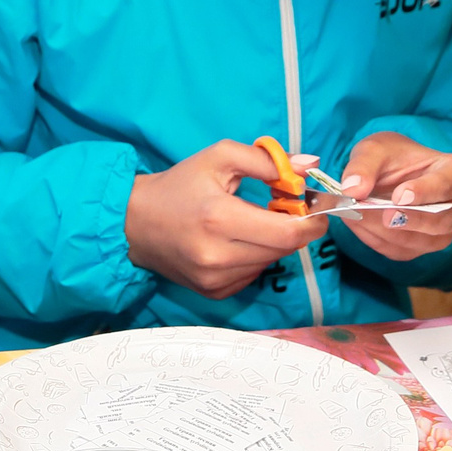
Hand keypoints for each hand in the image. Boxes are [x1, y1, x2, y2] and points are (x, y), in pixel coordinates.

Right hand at [127, 140, 324, 298]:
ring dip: (273, 242)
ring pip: (270, 263)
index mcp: (220, 218)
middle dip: (295, 228)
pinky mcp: (213, 293)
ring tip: (254, 222)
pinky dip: (255, 257)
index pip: (288, 232)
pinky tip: (237, 241)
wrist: (135, 222)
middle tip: (287, 208)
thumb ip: (267, 160)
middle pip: (284, 249)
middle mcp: (218, 256)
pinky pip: (253, 275)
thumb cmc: (180, 184)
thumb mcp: (219, 157)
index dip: (312, 221)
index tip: (316, 207)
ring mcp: (215, 280)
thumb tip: (310, 166)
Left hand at [331, 131, 451, 261]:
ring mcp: (442, 231)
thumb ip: (363, 165)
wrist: (385, 173)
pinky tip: (359, 224)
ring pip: (424, 241)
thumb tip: (353, 189)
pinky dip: (378, 240)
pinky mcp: (421, 246)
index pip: (450, 183)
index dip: (427, 191)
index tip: (400, 195)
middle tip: (385, 216)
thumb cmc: (390, 156)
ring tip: (359, 217)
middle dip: (413, 220)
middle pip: (445, 221)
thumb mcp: (374, 149)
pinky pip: (402, 251)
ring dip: (389, 233)